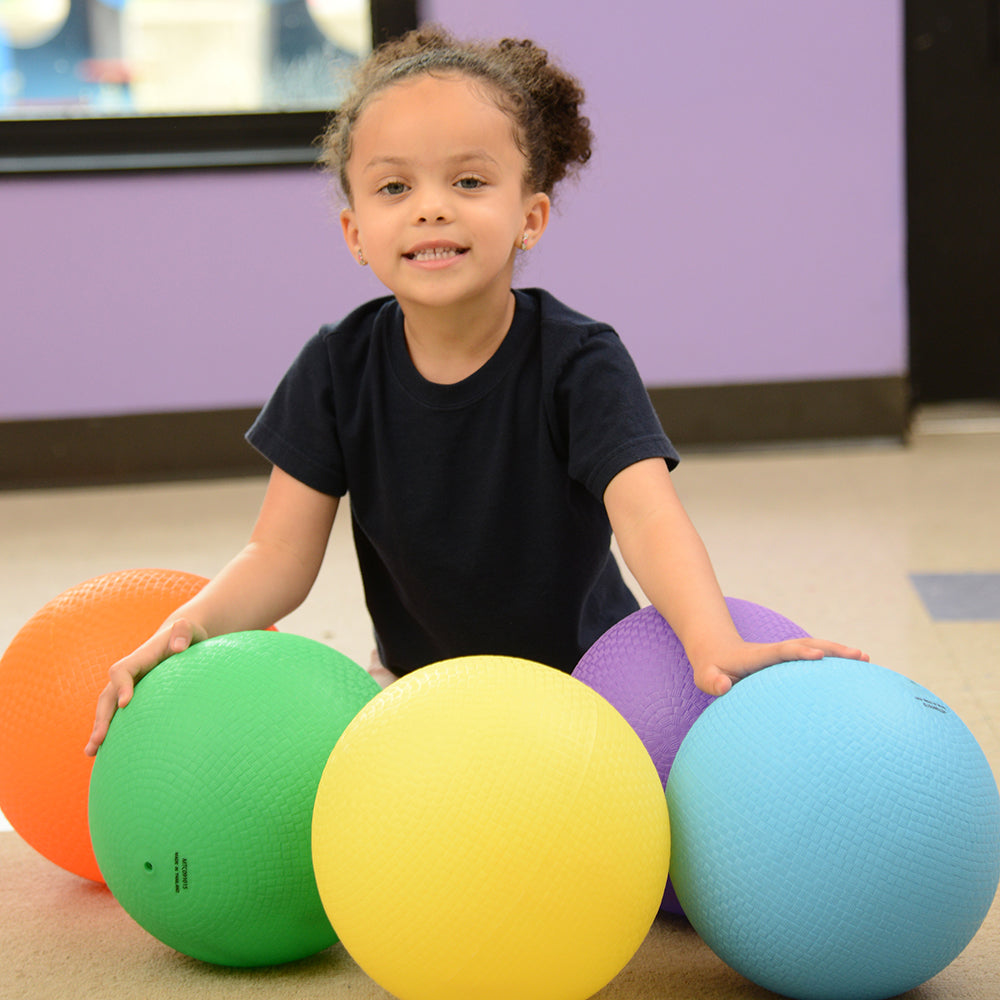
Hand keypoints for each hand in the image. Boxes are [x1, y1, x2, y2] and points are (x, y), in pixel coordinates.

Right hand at [84, 618, 206, 755]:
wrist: (181, 638)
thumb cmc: (187, 635)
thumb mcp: (189, 628)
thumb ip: (184, 631)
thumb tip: (179, 647)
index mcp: (141, 657)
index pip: (122, 671)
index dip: (121, 686)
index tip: (126, 703)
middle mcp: (130, 673)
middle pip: (107, 695)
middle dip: (102, 717)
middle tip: (99, 740)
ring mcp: (130, 686)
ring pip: (109, 708)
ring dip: (99, 729)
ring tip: (91, 752)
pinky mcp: (136, 696)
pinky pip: (120, 714)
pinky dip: (113, 730)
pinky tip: (108, 751)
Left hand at [691, 638, 869, 696]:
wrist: (715, 650)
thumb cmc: (712, 670)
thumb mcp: (705, 677)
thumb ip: (712, 682)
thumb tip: (723, 686)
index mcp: (758, 656)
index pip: (782, 652)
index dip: (799, 652)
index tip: (818, 655)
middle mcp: (775, 651)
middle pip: (807, 645)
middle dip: (832, 648)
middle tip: (859, 655)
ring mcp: (783, 653)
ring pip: (815, 648)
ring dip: (838, 651)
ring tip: (866, 658)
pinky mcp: (788, 660)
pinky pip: (813, 657)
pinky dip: (833, 659)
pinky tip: (853, 669)